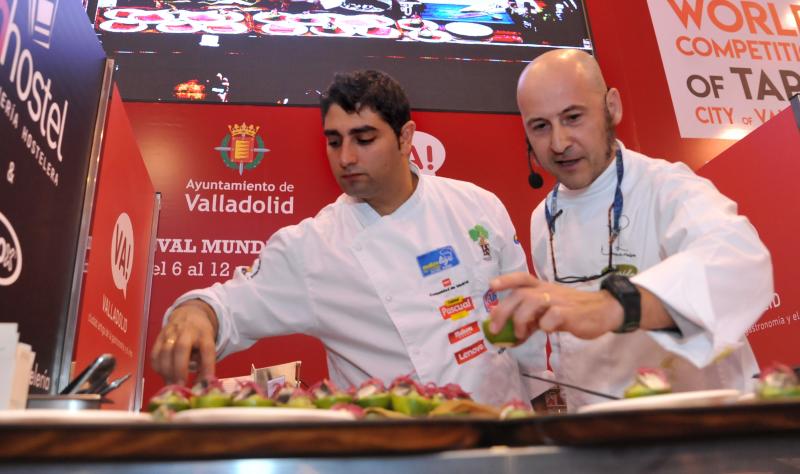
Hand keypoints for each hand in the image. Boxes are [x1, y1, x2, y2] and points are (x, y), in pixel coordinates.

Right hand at [151, 299, 218, 384]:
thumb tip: (202, 386)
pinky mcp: (159, 336)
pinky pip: (155, 353)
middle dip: (180, 369)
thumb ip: (205, 364)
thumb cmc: (200, 336)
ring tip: (171, 385)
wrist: (189, 313)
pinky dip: (158, 367)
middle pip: (182, 347)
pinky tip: (164, 375)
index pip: (207, 349)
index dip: (207, 366)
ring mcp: (171, 332)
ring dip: (167, 371)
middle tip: (180, 386)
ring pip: (165, 351)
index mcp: (204, 333)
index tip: (207, 382)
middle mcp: (188, 331)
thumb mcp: (208, 345)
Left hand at [488, 272, 623, 342]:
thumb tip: (508, 335)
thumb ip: (529, 321)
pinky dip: (544, 326)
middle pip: (519, 294)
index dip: (505, 280)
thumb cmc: (572, 311)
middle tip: (495, 329)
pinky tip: (548, 331)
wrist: (604, 310)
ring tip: (520, 334)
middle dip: (503, 311)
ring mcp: (558, 300)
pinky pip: (551, 318)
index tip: (491, 286)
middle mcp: (547, 291)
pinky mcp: (569, 313)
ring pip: (531, 302)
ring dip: (520, 320)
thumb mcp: (548, 313)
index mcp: (541, 287)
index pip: (521, 278)